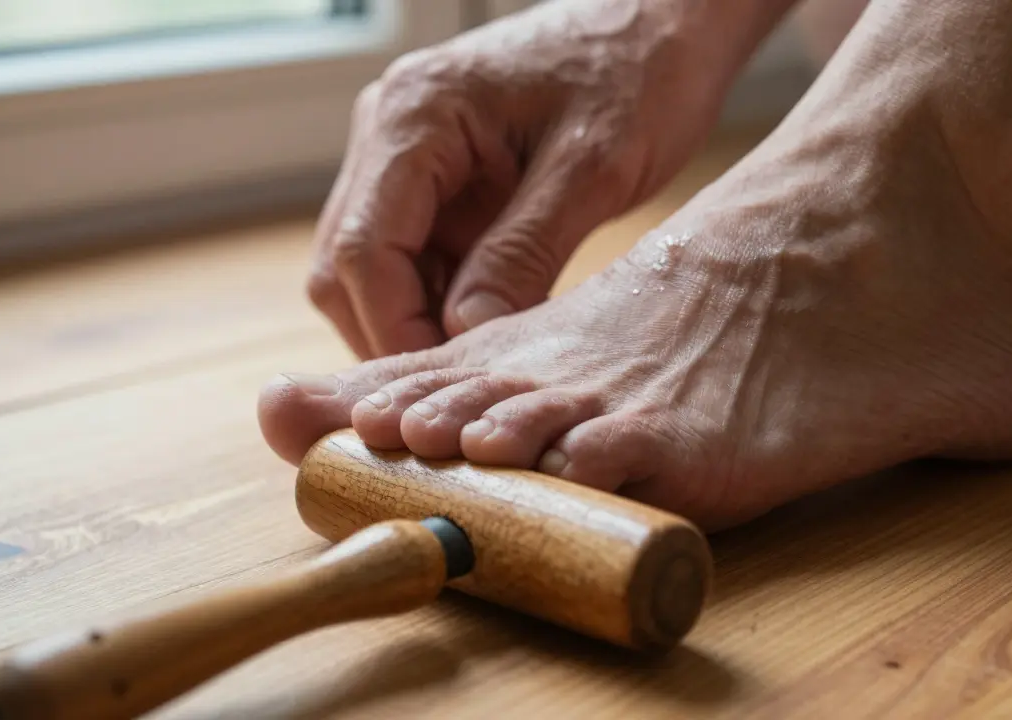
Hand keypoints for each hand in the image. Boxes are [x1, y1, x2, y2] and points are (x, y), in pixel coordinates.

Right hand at [308, 0, 775, 357]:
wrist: (661, 21)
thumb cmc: (636, 72)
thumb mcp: (591, 168)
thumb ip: (522, 253)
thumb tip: (466, 340)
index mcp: (414, 115)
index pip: (363, 250)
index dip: (395, 333)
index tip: (447, 390)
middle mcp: (389, 133)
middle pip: (350, 267)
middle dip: (398, 338)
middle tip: (465, 393)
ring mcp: (407, 157)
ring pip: (376, 271)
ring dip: (421, 324)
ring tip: (487, 371)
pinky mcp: (437, 181)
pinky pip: (417, 259)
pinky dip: (445, 304)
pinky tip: (496, 334)